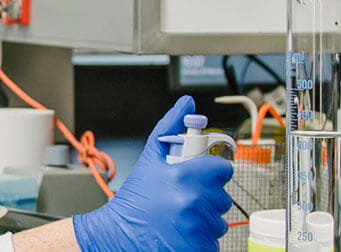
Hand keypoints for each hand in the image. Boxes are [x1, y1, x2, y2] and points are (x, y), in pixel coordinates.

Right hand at [71, 95, 233, 251]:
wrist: (116, 233)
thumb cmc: (133, 199)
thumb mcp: (149, 158)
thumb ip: (169, 127)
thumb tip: (186, 103)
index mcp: (184, 176)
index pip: (224, 170)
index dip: (213, 173)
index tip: (202, 177)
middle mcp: (192, 202)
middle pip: (222, 196)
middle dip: (206, 198)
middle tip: (184, 199)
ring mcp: (196, 228)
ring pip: (219, 220)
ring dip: (204, 220)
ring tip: (181, 217)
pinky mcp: (196, 248)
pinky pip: (212, 241)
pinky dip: (200, 240)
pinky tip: (182, 233)